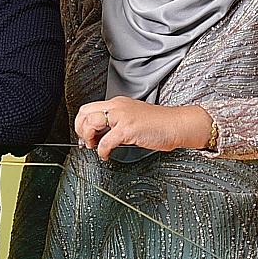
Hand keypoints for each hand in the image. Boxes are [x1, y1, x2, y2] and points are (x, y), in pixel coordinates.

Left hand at [73, 97, 212, 160]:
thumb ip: (116, 124)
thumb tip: (99, 137)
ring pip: (91, 123)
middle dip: (81, 129)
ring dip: (89, 138)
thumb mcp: (133, 119)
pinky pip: (106, 141)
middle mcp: (117, 107)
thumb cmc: (158, 125)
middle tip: (87, 142)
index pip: (89, 108)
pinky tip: (106, 155)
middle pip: (85, 113)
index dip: (82, 123)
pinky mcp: (128, 129)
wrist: (176, 124)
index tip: (85, 136)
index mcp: (117, 103)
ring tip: (96, 147)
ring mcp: (122, 116)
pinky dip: (102, 151)